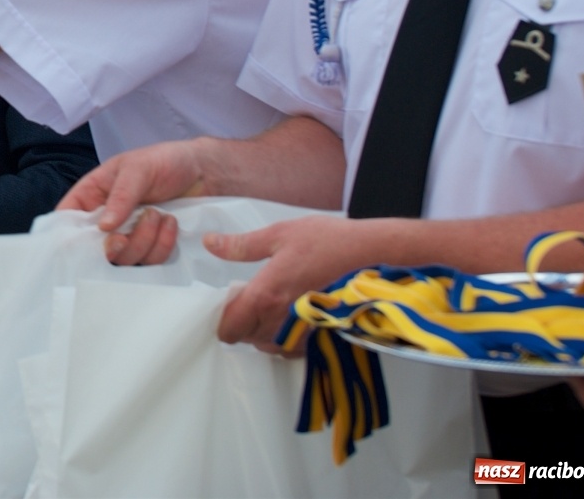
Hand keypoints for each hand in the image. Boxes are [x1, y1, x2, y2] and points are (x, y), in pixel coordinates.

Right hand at [57, 138, 207, 264]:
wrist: (205, 172)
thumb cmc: (166, 161)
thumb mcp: (138, 168)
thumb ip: (120, 196)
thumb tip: (103, 227)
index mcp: (93, 195)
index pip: (67, 218)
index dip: (67, 234)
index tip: (80, 245)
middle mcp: (107, 220)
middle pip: (96, 249)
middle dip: (117, 243)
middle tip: (134, 228)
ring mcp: (130, 236)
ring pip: (125, 259)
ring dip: (145, 240)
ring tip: (160, 214)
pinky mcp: (152, 248)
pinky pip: (150, 262)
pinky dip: (162, 246)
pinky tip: (172, 224)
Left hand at [204, 214, 381, 347]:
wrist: (373, 255)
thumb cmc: (327, 241)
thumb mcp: (279, 234)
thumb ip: (241, 245)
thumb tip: (210, 243)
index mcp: (265, 295)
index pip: (229, 327)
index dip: (221, 318)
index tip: (226, 302)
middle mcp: (281, 320)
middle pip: (245, 337)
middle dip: (241, 322)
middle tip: (250, 297)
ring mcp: (303, 332)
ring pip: (267, 346)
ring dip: (261, 331)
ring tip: (270, 306)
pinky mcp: (321, 336)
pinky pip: (291, 349)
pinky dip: (284, 338)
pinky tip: (290, 316)